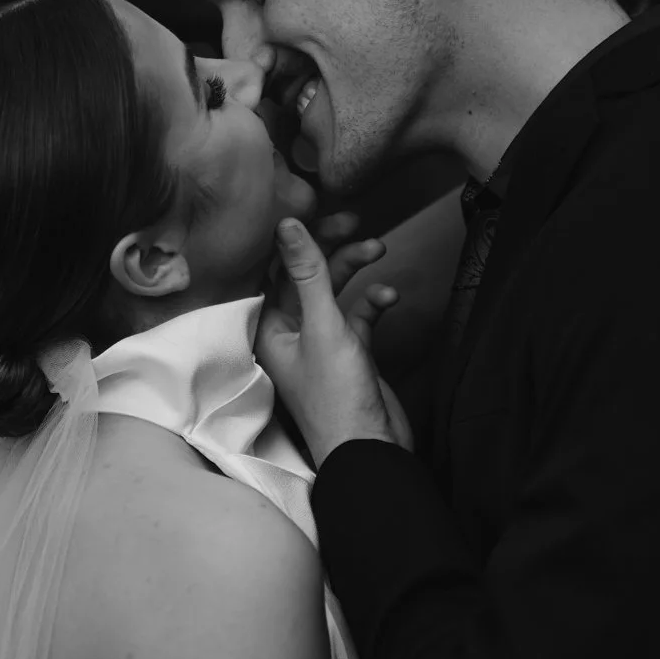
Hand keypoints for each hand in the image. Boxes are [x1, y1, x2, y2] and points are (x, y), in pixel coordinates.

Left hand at [256, 218, 413, 466]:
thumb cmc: (337, 395)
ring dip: (357, 270)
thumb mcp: (323, 326)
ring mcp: (322, 343)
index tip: (318, 209)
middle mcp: (290, 333)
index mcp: (269, 327)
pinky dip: (374, 301)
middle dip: (332, 248)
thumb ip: (308, 273)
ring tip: (381, 249)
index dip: (293, 238)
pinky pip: (359, 315)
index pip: (274, 269)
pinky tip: (391, 297)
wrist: (371, 449)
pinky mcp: (351, 353)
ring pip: (335, 292)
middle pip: (306, 276)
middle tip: (357, 223)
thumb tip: (287, 224)